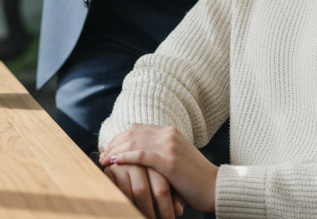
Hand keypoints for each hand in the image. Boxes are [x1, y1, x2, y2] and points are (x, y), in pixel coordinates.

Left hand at [100, 125, 217, 213]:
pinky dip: (125, 157)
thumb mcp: (175, 158)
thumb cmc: (193, 178)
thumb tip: (135, 155)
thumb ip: (158, 152)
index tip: (108, 149)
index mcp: (170, 131)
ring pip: (133, 142)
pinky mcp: (169, 161)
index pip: (137, 129)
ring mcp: (169, 146)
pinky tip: (114, 162)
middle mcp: (168, 134)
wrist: (214, 187)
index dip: (120, 138)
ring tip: (104, 161)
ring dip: (115, 151)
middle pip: (132, 133)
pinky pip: (141, 155)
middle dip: (114, 144)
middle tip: (101, 156)